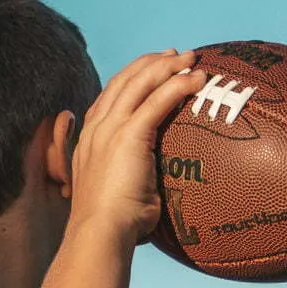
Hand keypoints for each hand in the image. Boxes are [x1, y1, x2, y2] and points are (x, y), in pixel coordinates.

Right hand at [67, 50, 202, 249]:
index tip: (153, 68)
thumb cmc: (113, 225)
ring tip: (191, 59)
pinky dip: (178, 85)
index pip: (110, 96)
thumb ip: (131, 178)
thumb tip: (150, 185)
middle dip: (151, 63)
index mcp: (90, 139)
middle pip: (124, 80)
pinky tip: (196, 80)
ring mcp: (110, 129)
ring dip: (168, 67)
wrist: (100, 232)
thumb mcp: (117, 192)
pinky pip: (157, 101)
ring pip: (140, 83)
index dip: (133, 78)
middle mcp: (96, 128)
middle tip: (176, 55)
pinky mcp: (128, 136)